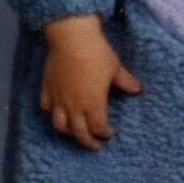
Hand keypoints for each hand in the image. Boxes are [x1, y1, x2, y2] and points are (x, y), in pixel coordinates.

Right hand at [39, 15, 141, 149]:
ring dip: (68, 132)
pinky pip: (46, 107)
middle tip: (94, 145)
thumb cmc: (97, 53)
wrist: (72, 37)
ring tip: (74, 132)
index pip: (98, 127)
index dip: (104, 133)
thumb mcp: (115, 67)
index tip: (109, 133)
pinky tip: (56, 112)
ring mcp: (58, 98)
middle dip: (88, 141)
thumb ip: (125, 82)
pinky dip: (51, 113)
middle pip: (79, 133)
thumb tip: (137, 89)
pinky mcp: (46, 88)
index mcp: (93, 104)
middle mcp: (74, 106)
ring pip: (59, 125)